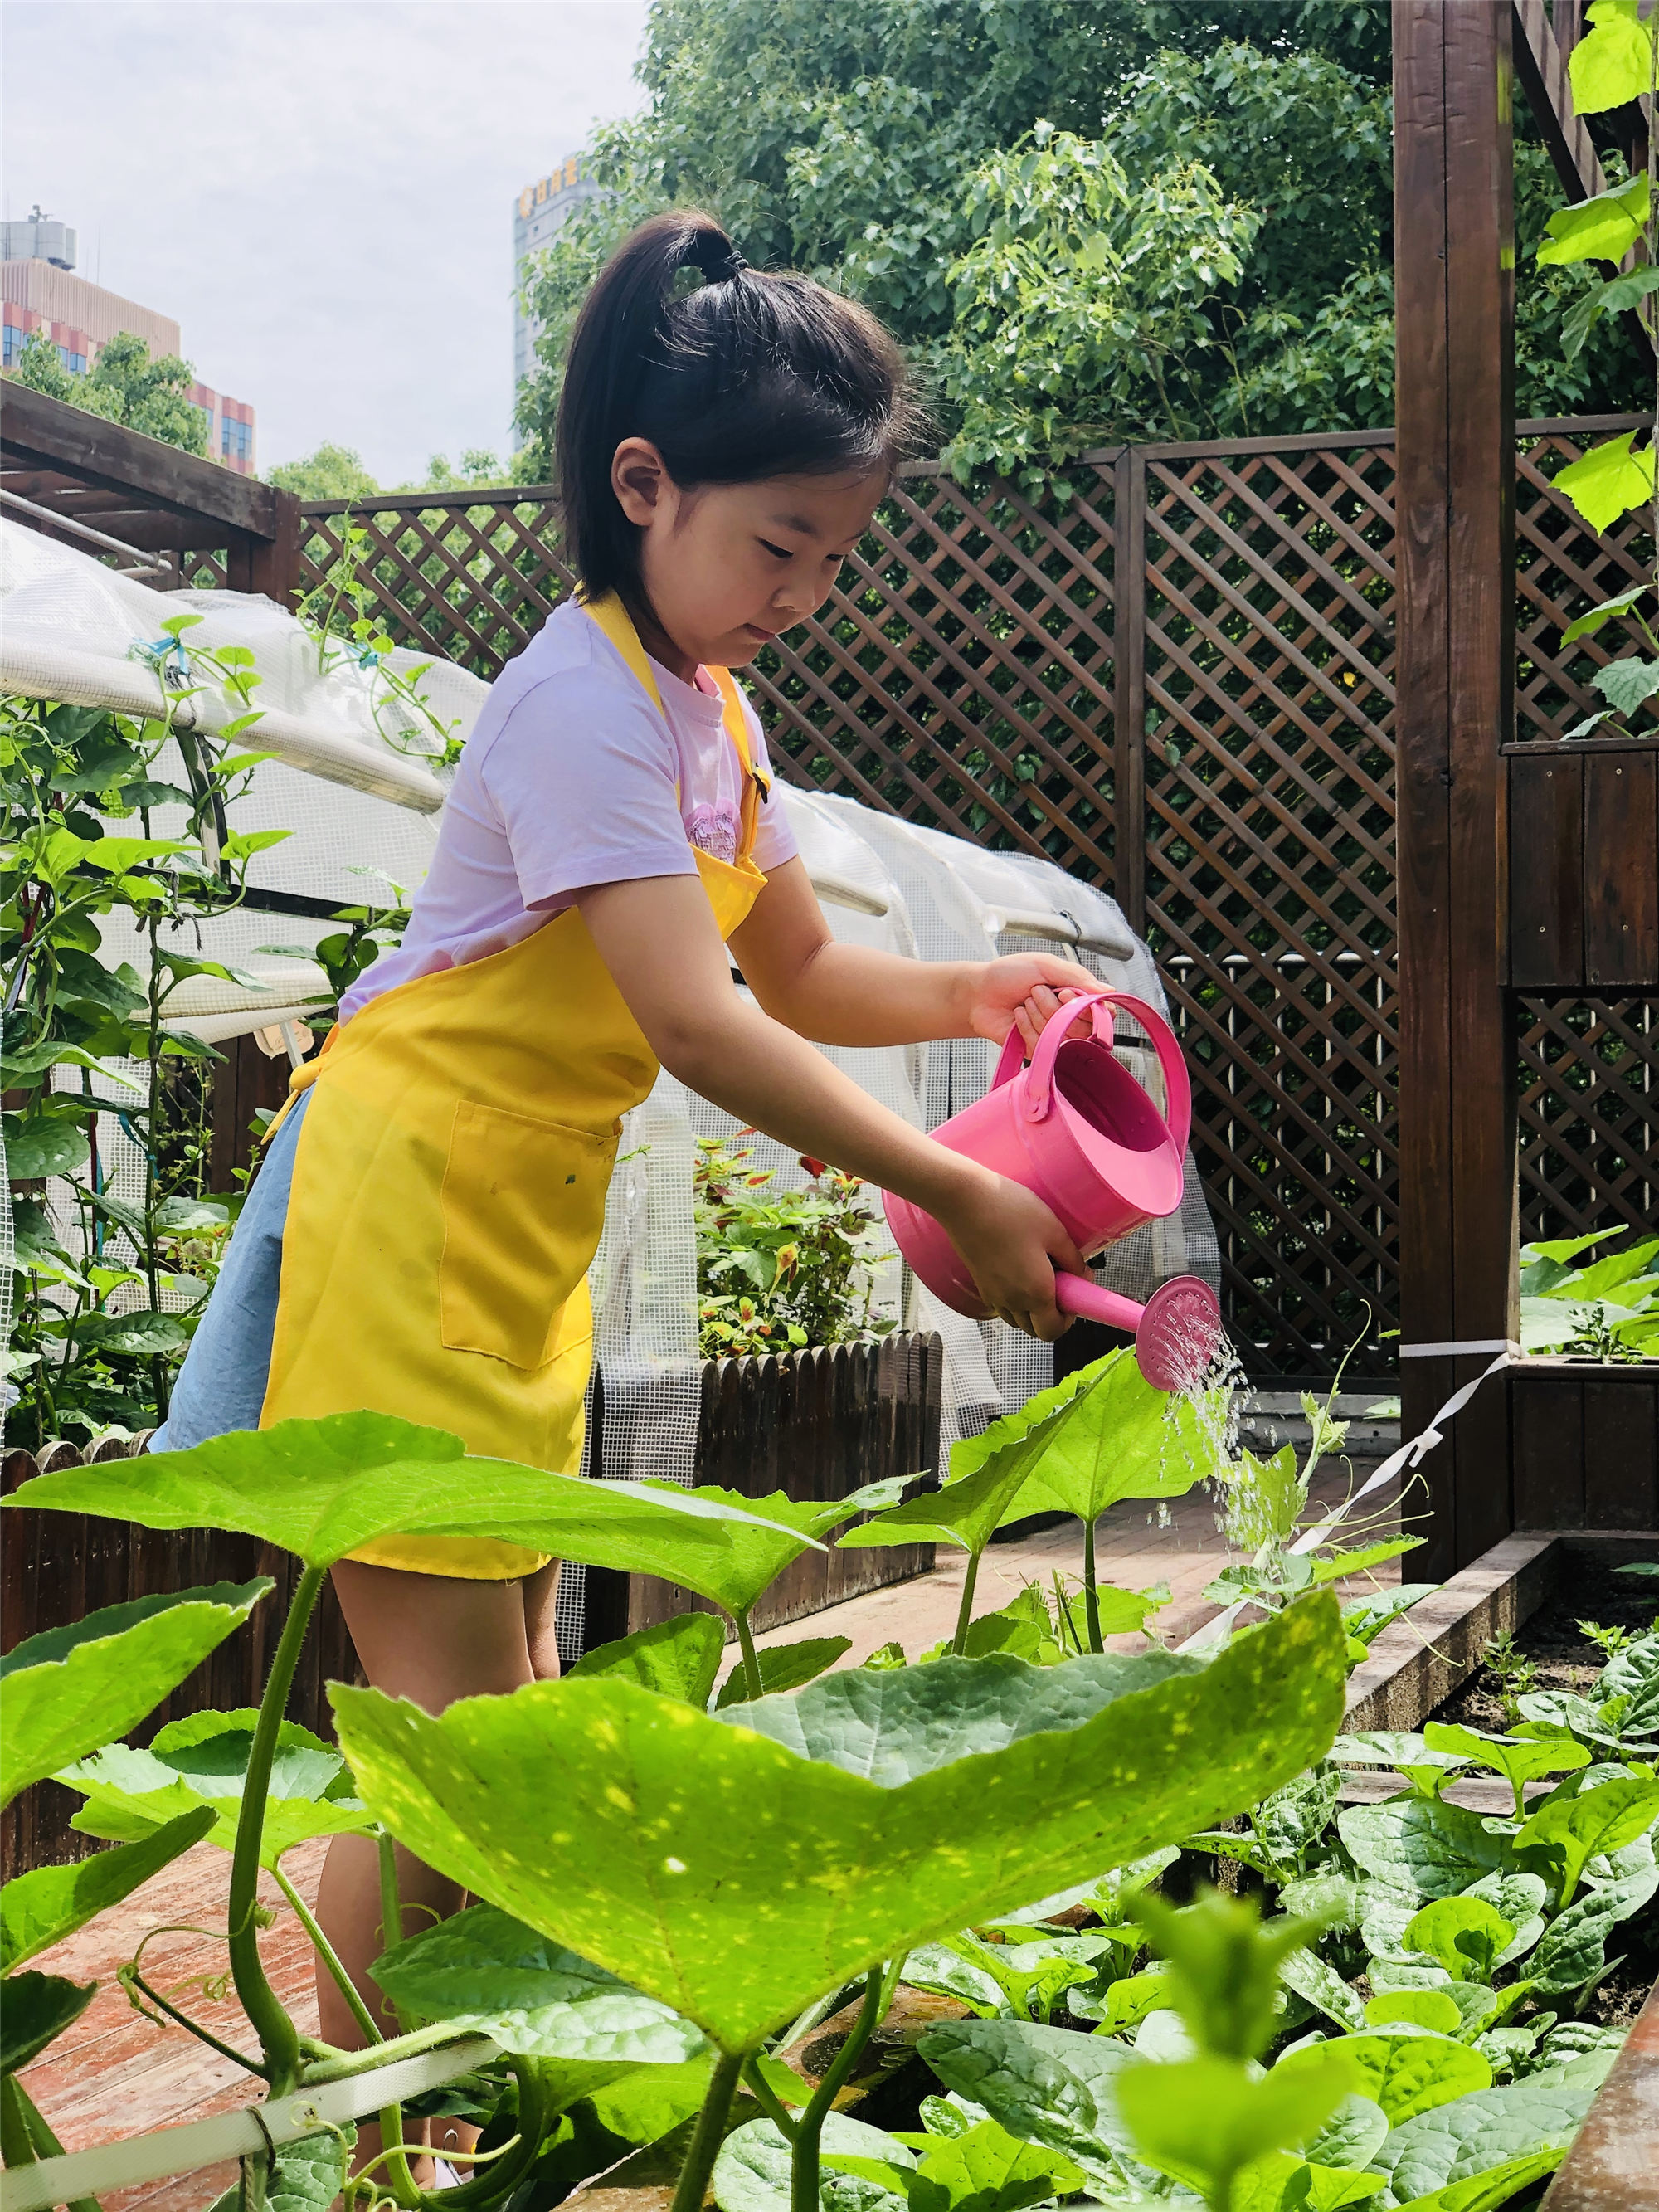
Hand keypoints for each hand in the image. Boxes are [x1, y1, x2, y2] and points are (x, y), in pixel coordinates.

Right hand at [937, 1169, 1085, 1341]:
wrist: (963, 1199)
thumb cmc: (1010, 1211)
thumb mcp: (1054, 1230)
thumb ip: (1073, 1259)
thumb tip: (1083, 1275)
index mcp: (1036, 1293)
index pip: (1054, 1331)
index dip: (1069, 1319)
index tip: (1074, 1296)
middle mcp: (1012, 1301)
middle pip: (1035, 1330)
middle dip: (1052, 1316)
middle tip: (1060, 1286)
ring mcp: (992, 1294)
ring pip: (1018, 1319)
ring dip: (1032, 1310)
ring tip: (1039, 1276)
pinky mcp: (979, 1283)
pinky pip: (1002, 1305)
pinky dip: (1014, 1299)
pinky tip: (1018, 1270)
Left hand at [962, 953, 1098, 1059]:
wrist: (979, 992)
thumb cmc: (1010, 974)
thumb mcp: (1045, 965)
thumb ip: (1078, 977)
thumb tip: (1109, 991)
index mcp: (1077, 995)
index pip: (1102, 1012)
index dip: (1085, 1007)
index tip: (1063, 993)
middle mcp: (1070, 1017)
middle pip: (1082, 1027)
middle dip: (1053, 1007)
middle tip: (1036, 992)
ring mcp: (1055, 1036)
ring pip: (1062, 1037)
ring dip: (1038, 1015)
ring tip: (1025, 1002)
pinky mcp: (1038, 1050)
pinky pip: (1043, 1045)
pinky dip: (1027, 1027)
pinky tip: (1018, 1016)